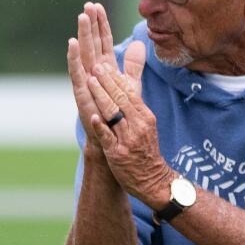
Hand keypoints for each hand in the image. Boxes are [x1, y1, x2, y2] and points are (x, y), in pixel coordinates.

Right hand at [67, 2, 122, 164]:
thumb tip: (140, 44)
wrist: (111, 139)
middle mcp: (93, 72)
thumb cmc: (118, 114)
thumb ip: (133, 65)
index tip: (98, 6)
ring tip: (82, 17)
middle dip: (90, 24)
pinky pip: (76, 72)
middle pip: (92, 43)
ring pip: (84, 53)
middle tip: (88, 5)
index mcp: (104, 68)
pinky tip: (72, 43)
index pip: (103, 41)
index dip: (101, 24)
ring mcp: (86, 82)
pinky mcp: (81, 93)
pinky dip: (73, 57)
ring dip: (82, 35)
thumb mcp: (129, 85)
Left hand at [86, 42, 173, 205]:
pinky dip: (101, 127)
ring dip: (102, 96)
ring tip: (90, 82)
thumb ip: (136, 105)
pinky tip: (93, 117)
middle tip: (95, 67)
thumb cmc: (145, 151)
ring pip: (114, 114)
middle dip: (106, 81)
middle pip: (120, 99)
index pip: (128, 93)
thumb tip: (127, 84)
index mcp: (144, 116)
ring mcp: (127, 139)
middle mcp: (137, 125)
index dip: (115, 78)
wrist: (153, 180)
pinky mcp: (118, 153)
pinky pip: (108, 138)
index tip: (103, 65)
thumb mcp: (146, 124)